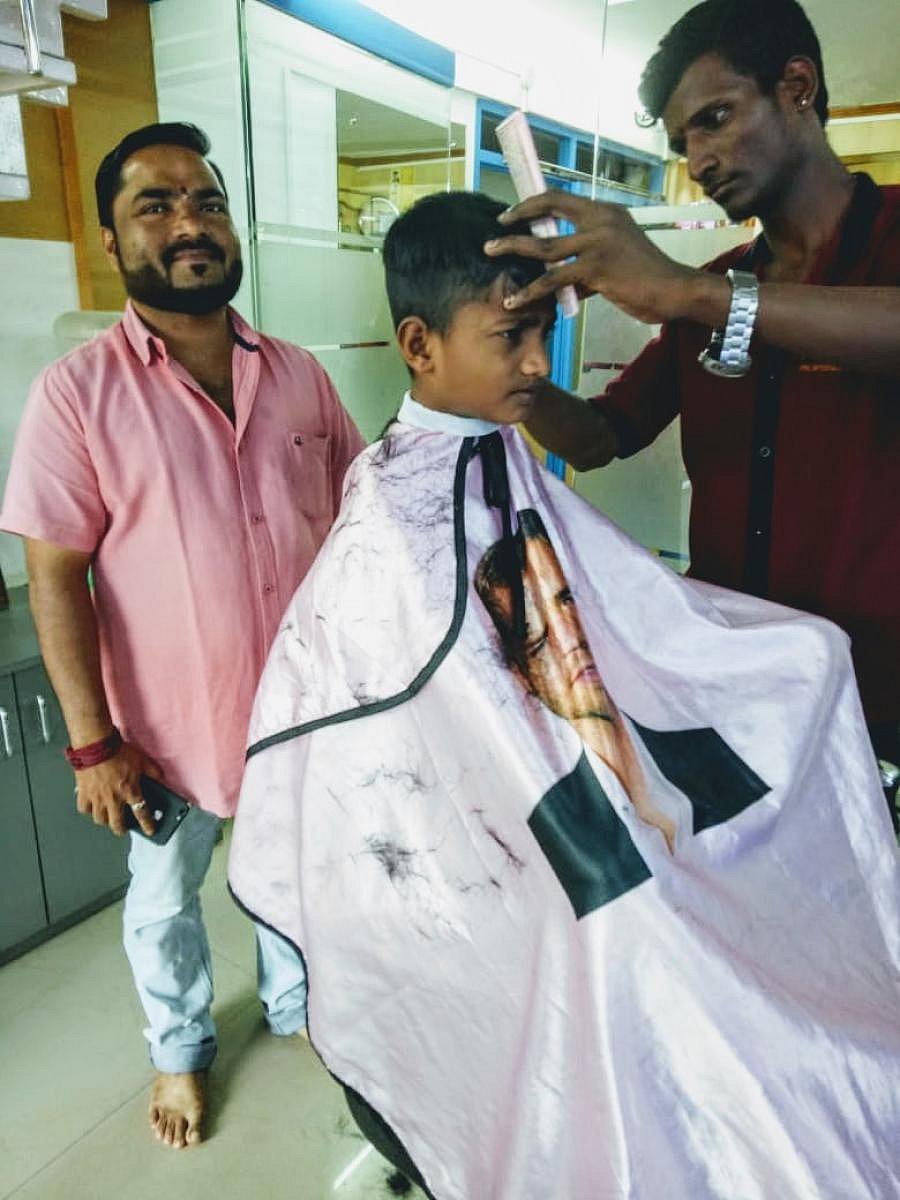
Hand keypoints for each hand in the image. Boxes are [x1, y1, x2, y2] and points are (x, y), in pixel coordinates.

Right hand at [74, 741, 163, 836]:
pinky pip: (84, 809)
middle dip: (121, 829)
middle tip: (123, 829)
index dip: (147, 825)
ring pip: (100, 819)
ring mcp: (97, 798)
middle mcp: (113, 799)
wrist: (96, 745)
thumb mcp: (142, 760)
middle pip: (117, 824)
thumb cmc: (118, 752)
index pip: (142, 814)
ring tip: (108, 817)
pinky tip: (92, 806)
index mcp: (130, 791)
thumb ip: (153, 771)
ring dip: (105, 820)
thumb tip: (161, 777)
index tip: (150, 831)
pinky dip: (88, 809)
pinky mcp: (84, 793)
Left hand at [484, 190, 703, 324]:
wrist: (674, 289)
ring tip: (491, 253)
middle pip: (549, 209)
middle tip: (494, 232)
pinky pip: (554, 279)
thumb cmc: (647, 278)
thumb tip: (560, 281)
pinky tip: (516, 301)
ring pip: (544, 245)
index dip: (533, 203)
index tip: (512, 214)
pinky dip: (532, 291)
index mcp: (606, 212)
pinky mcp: (596, 268)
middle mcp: (601, 219)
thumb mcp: (616, 258)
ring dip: (513, 248)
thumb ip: (586, 263)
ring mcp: (598, 242)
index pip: (562, 197)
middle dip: (517, 219)